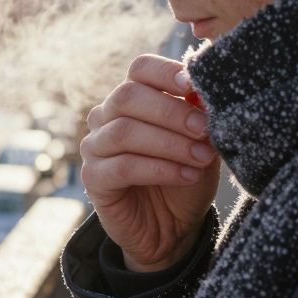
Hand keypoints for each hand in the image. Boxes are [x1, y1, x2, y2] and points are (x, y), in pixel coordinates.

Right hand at [81, 54, 220, 271]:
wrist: (173, 228)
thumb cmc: (186, 177)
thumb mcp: (202, 143)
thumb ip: (200, 116)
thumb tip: (204, 92)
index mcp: (134, 98)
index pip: (140, 69)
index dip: (165, 72)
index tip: (194, 86)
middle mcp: (107, 116)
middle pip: (128, 96)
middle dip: (171, 112)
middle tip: (204, 129)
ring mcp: (95, 147)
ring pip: (124, 131)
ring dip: (169, 143)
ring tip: (202, 157)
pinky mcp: (93, 178)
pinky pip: (122, 167)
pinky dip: (159, 169)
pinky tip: (186, 175)